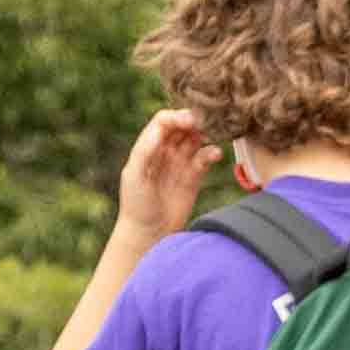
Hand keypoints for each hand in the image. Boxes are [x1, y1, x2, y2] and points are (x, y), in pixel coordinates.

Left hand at [109, 108, 223, 244]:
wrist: (148, 233)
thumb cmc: (136, 204)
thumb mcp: (134, 175)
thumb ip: (145, 150)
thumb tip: (162, 128)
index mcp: (148, 146)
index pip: (164, 121)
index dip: (177, 116)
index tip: (191, 120)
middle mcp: (165, 151)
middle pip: (182, 125)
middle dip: (195, 121)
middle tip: (208, 123)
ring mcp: (180, 162)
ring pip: (196, 138)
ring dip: (206, 133)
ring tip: (215, 134)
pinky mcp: (194, 176)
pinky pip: (205, 157)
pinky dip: (212, 152)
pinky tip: (215, 154)